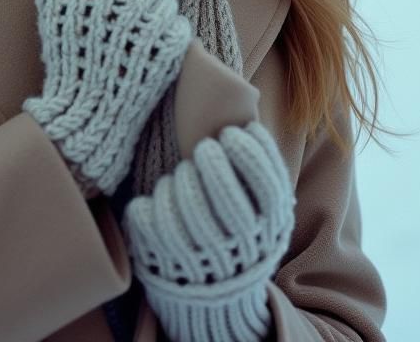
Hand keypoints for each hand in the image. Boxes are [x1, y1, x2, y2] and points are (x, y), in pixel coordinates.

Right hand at [22, 0, 191, 196]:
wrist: (88, 113)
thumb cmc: (70, 59)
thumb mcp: (54, 10)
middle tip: (122, 5)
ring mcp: (140, 15)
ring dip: (149, 0)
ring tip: (134, 29)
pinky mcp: (167, 38)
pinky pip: (174, 13)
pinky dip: (165, 27)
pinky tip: (148, 46)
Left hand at [122, 121, 294, 341]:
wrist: (217, 300)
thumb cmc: (242, 239)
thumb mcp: (267, 215)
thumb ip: (264, 174)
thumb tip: (246, 119)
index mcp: (269, 227)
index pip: (262, 178)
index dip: (244, 147)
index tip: (230, 133)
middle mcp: (239, 243)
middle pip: (219, 184)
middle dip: (208, 157)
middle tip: (203, 150)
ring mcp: (201, 255)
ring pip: (182, 198)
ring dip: (179, 177)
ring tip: (183, 174)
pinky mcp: (163, 259)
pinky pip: (150, 217)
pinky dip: (150, 200)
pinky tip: (159, 198)